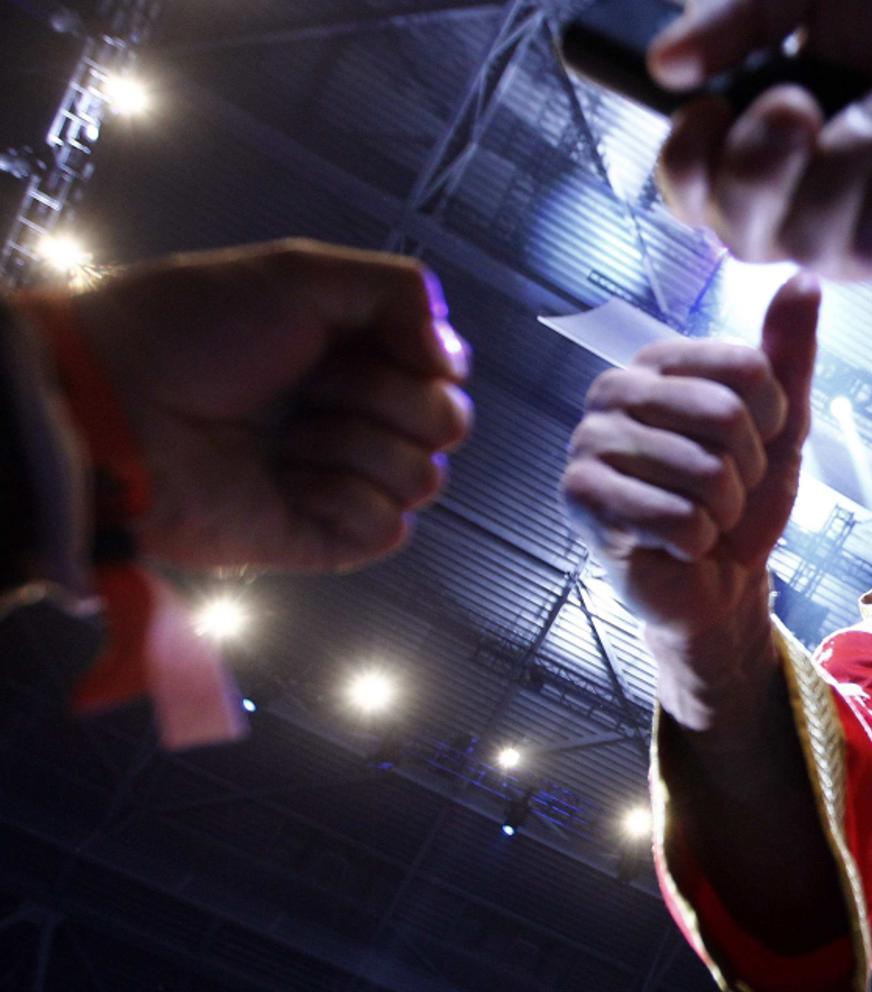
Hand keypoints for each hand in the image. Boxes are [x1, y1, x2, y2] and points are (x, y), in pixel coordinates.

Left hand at [31, 239, 471, 571]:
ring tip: (288, 434)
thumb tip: (451, 356)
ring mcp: (341, 480)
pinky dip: (345, 498)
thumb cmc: (186, 331)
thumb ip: (400, 289)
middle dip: (387, 397)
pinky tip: (291, 480)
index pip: (447, 369)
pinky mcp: (322, 536)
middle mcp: (355, 418)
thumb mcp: (300, 272)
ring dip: (355, 445)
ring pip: (424, 476)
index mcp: (355, 355)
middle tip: (312, 384)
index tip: (369, 339)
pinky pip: (389, 529)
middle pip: (449, 423)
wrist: (116, 404)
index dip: (427, 356)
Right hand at [561, 274, 818, 669]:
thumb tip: (804, 276)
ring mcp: (589, 441)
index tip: (752, 448)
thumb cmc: (742, 500)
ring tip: (699, 519)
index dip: (771, 422)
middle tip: (723, 492)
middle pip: (726, 416)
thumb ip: (788, 354)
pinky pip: (677, 518)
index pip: (748, 368)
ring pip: (705, 473)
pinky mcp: (580, 496)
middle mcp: (614, 390)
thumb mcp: (781, 427)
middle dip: (746, 471)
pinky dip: (695, 543)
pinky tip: (673, 544)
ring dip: (722, 512)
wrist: (716, 581)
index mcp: (658, 361)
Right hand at [649, 0, 871, 295]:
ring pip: (813, 246)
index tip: (704, 114)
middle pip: (742, 236)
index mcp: (781, 141)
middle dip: (760, 166)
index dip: (687, 169)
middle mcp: (820, 199)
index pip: (698, 195)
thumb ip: (734, 21)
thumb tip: (664, 65)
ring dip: (852, 160)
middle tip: (800, 103)